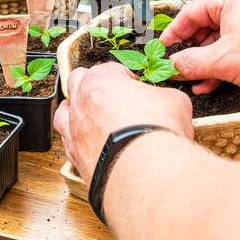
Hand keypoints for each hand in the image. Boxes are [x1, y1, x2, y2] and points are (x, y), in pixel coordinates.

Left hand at [54, 62, 192, 186]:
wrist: (144, 170)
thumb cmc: (154, 131)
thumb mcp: (174, 100)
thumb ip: (163, 96)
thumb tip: (165, 101)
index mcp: (103, 78)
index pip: (111, 69)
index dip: (126, 78)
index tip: (135, 88)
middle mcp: (82, 99)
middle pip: (79, 81)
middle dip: (94, 86)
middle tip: (113, 97)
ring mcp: (74, 127)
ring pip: (65, 111)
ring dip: (78, 111)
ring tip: (95, 119)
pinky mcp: (73, 154)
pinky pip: (69, 142)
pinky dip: (79, 141)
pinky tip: (94, 146)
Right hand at [160, 0, 239, 94]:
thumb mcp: (224, 60)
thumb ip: (191, 62)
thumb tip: (170, 65)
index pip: (191, 12)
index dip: (174, 32)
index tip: (163, 47)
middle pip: (205, 27)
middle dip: (190, 52)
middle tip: (176, 66)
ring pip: (218, 41)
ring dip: (203, 64)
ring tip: (192, 80)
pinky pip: (232, 49)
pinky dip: (219, 66)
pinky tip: (209, 83)